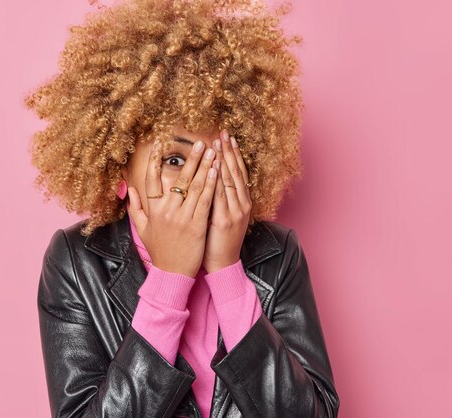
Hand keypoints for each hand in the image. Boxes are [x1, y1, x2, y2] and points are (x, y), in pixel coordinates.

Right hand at [126, 138, 218, 277]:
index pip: (151, 180)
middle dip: (191, 159)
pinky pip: (204, 200)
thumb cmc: (159, 251)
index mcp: (153, 210)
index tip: (159, 144)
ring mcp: (182, 218)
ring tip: (211, 151)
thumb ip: (135, 209)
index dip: (154, 160)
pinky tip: (215, 171)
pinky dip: (210, 184)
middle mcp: (166, 211)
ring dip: (204, 167)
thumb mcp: (142, 230)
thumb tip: (128, 189)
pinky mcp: (197, 225)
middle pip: (178, 179)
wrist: (172, 274)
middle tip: (200, 143)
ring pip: (194, 187)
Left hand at [202, 130, 252, 273]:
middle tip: (224, 133)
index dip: (233, 155)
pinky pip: (222, 196)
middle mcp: (241, 204)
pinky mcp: (225, 220)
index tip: (227, 138)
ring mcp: (235, 212)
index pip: (239, 173)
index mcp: (241, 203)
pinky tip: (215, 167)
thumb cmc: (218, 241)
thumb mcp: (222, 216)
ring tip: (219, 144)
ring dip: (224, 161)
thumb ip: (218, 199)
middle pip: (236, 172)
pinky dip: (219, 180)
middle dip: (229, 152)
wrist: (222, 264)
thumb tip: (210, 180)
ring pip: (231, 181)